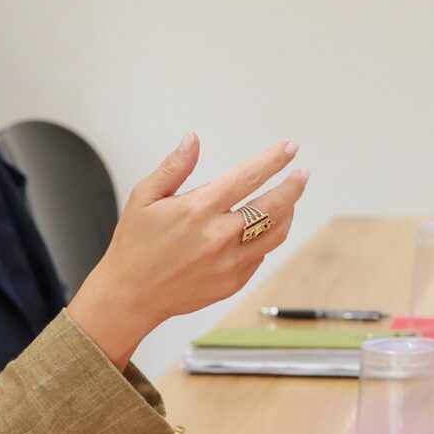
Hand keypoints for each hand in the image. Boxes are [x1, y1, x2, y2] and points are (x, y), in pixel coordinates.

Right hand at [68, 136, 308, 366]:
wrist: (131, 295)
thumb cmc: (135, 243)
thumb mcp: (144, 197)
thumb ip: (174, 167)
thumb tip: (193, 138)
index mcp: (198, 209)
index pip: (248, 176)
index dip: (274, 160)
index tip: (290, 148)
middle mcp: (219, 235)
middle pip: (273, 206)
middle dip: (293, 186)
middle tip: (302, 175)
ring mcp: (229, 261)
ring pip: (276, 233)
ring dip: (288, 213)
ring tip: (289, 201)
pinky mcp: (233, 282)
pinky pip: (261, 256)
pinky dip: (268, 238)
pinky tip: (263, 229)